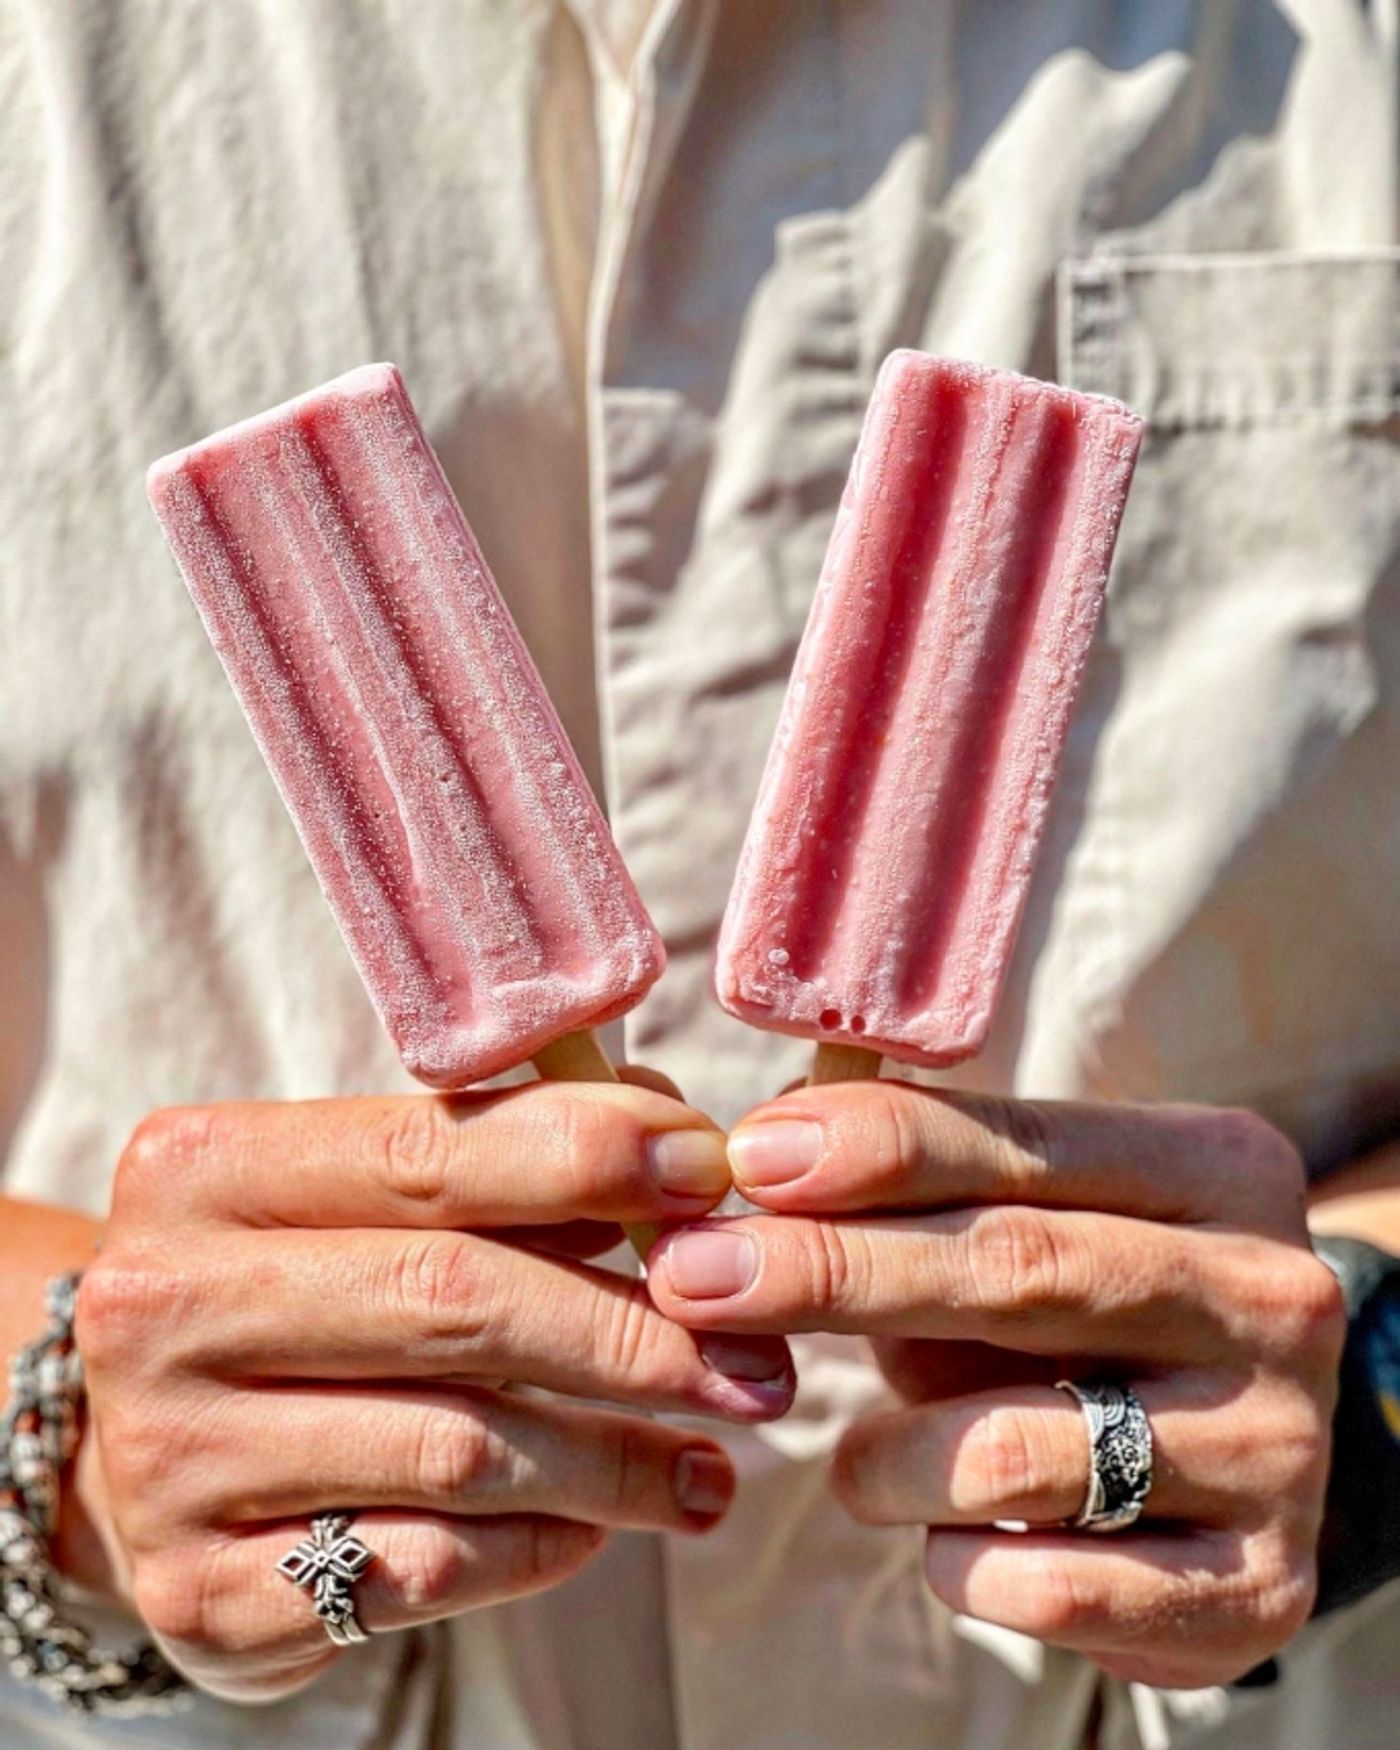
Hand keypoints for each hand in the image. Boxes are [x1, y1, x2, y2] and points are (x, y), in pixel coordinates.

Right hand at [76, 1079, 792, 1701]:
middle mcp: (158, 1307)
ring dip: (618, 1458)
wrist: (142, 1436)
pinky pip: (424, 1568)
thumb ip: (506, 1157)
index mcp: (200, 1172)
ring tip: (712, 1463)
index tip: (712, 1173)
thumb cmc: (299, 1287)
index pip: (425, 1151)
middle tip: (758, 1363)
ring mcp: (168, 1460)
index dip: (586, 1155)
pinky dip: (540, 1546)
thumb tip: (683, 1153)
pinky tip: (599, 1525)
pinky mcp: (200, 1594)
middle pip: (453, 1302)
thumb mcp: (368, 1195)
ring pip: (459, 1449)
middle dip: (634, 1330)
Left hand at [646, 1084, 1344, 1687]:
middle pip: (1019, 1271)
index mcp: (1217, 1171)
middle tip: (693, 1276)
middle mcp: (1266, 1297)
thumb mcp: (1028, 1225)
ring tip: (852, 1463)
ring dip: (886, 1457)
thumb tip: (751, 1162)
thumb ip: (921, 1192)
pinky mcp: (1260, 1587)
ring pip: (1017, 1446)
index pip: (1025, 1145)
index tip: (749, 1158)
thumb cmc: (1085, 1309)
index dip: (879, 1148)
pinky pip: (1053, 1585)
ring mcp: (1281, 1449)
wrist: (1246, 1456)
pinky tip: (945, 1537)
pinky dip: (959, 1560)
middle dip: (833, 1271)